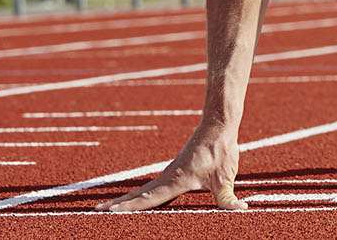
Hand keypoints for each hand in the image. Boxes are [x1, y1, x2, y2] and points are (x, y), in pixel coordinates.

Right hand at [96, 124, 246, 211]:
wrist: (218, 126)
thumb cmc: (221, 151)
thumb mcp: (226, 177)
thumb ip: (228, 198)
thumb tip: (240, 210)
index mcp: (176, 180)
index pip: (148, 198)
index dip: (129, 206)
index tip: (110, 211)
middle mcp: (168, 176)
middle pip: (138, 193)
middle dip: (118, 203)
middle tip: (96, 210)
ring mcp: (170, 172)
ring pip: (144, 188)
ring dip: (127, 198)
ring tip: (109, 205)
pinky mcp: (176, 169)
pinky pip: (154, 184)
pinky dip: (141, 192)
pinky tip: (139, 196)